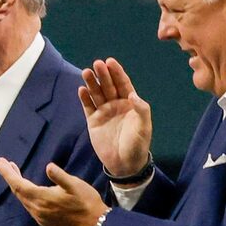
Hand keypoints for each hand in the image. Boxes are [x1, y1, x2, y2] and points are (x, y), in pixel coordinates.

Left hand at [0, 158, 105, 225]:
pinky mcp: (45, 222)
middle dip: (9, 176)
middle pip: (18, 191)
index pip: (18, 184)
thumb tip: (48, 166)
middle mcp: (37, 209)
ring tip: (14, 172)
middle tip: (3, 163)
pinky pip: (29, 206)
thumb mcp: (76, 185)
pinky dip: (24, 195)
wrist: (96, 225)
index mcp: (42, 198)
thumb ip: (60, 176)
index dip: (7, 173)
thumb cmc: (87, 202)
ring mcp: (40, 217)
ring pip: (22, 199)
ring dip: (17, 185)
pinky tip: (27, 189)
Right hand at [78, 58, 151, 179]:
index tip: (110, 62)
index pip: (123, 84)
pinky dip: (84, 98)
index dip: (117, 73)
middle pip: (108, 86)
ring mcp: (104, 112)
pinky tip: (81, 89)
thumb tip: (132, 94)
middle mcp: (116, 105)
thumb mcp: (144, 127)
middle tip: (97, 64)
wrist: (124, 163)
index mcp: (130, 104)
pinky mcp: (93, 121)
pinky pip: (87, 107)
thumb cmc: (138, 145)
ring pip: (96, 94)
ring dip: (91, 83)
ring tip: (85, 72)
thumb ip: (141, 109)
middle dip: (103, 75)